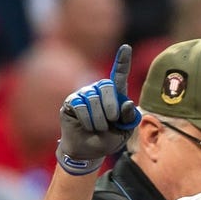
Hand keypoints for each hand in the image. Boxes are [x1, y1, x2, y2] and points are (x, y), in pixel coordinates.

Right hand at [55, 44, 140, 175]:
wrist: (89, 152)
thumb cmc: (108, 139)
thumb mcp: (124, 131)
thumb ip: (129, 118)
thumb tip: (128, 102)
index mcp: (115, 95)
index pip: (119, 75)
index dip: (122, 61)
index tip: (126, 48)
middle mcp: (99, 90)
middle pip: (106, 86)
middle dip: (111, 107)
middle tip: (111, 121)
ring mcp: (84, 94)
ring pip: (93, 100)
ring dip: (99, 120)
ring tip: (98, 128)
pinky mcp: (71, 102)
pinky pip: (81, 106)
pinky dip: (87, 121)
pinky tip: (86, 126)